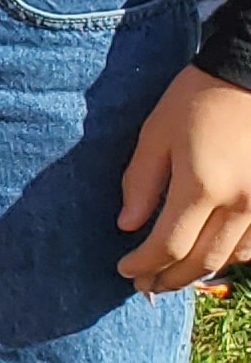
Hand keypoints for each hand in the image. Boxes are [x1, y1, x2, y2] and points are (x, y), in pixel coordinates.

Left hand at [117, 63, 250, 290]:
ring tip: (172, 275)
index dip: (143, 264)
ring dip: (199, 272)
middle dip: (168, 279)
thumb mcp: (157, 133)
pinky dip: (229, 256)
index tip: (124, 269)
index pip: (168, 246)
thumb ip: (140, 183)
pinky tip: (209, 254)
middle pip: (201, 262)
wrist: (250, 76)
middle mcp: (239, 203)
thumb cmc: (198, 98)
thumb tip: (127, 226)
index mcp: (202, 185)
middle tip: (145, 287)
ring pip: (230, 258)